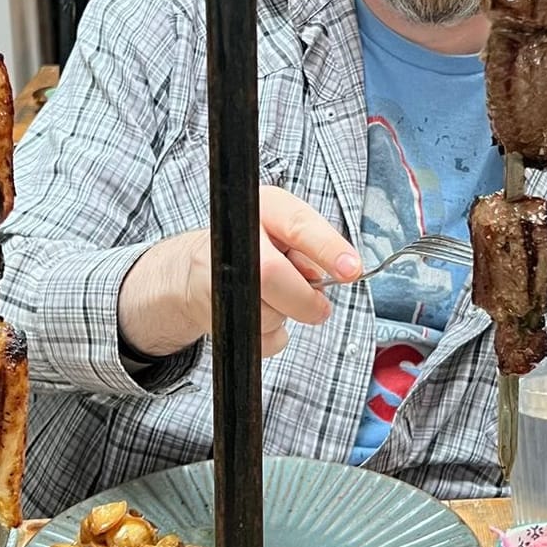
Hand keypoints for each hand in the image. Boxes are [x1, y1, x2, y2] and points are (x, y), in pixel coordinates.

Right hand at [120, 186, 359, 358]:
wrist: (195, 273)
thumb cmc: (256, 249)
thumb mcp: (286, 232)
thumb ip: (313, 249)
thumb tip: (338, 274)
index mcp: (265, 207)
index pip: (297, 225)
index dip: (327, 249)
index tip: (351, 270)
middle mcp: (235, 236)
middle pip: (272, 274)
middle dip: (305, 300)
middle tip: (320, 308)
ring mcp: (217, 276)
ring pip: (266, 312)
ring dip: (283, 316)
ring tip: (273, 299)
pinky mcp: (213, 312)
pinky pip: (259, 339)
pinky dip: (271, 337)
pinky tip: (259, 316)